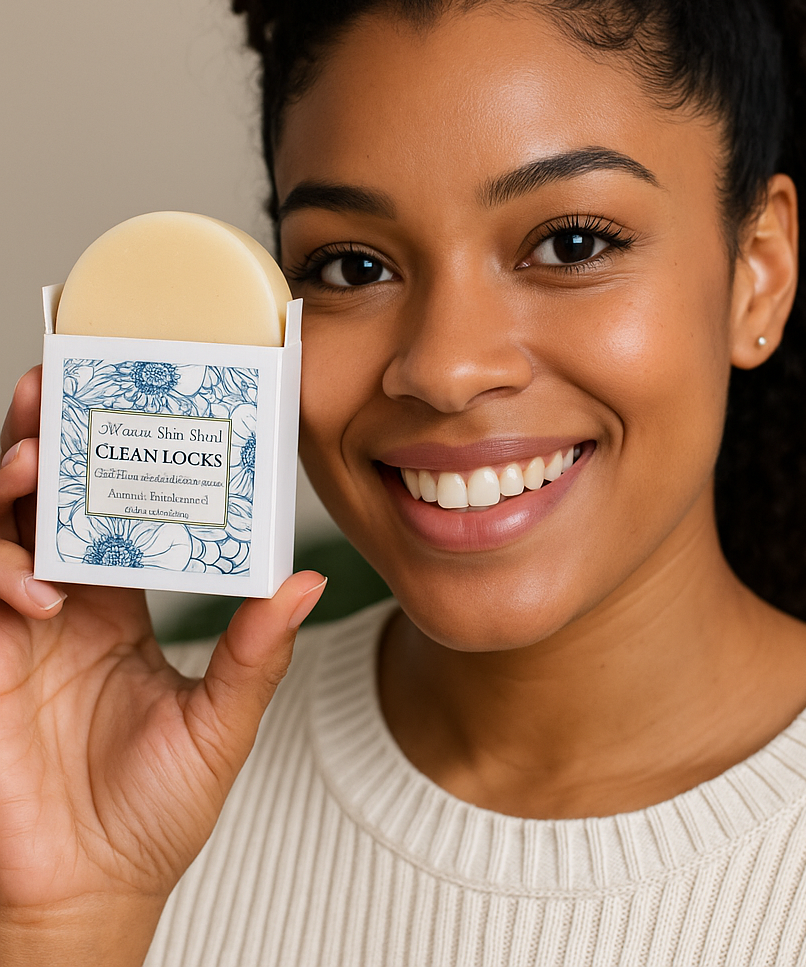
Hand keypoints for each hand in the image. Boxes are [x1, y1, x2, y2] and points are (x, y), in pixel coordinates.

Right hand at [0, 366, 325, 964]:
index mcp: (123, 607)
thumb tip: (304, 584)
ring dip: (9, 490)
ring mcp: (16, 633)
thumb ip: (256, 653)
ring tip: (36, 464)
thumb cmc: (154, 809)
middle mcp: (66, 607)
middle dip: (41, 441)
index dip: (114, 462)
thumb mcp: (221, 722)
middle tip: (53, 388)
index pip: (113, 514)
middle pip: (44, 502)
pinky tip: (40, 592)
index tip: (134, 408)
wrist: (94, 889)